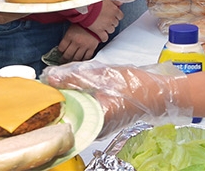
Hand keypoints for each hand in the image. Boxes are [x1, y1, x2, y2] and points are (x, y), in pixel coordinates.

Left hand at [42, 61, 191, 138]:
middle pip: (67, 114)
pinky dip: (81, 101)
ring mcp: (99, 128)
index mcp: (95, 119)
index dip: (51, 97)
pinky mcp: (102, 124)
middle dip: (59, 97)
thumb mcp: (104, 75)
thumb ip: (75, 77)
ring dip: (70, 98)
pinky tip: (82, 89)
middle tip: (53, 81)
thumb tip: (51, 78)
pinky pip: (85, 113)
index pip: (63, 112)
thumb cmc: (137, 86)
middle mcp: (95, 129)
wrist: (161, 95)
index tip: (43, 85)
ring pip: (75, 113)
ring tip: (67, 83)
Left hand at [58, 24, 101, 61]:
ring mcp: (84, 46)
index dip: (59, 51)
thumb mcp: (72, 27)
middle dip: (64, 59)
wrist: (96, 20)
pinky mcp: (92, 48)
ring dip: (73, 61)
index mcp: (69, 36)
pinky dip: (83, 60)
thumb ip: (68, 36)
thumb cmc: (83, 23)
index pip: (61, 48)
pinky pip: (87, 57)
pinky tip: (81, 60)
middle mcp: (76, 42)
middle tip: (63, 61)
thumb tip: (64, 45)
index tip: (60, 53)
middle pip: (67, 55)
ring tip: (71, 62)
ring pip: (77, 58)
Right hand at [84, 0, 123, 41]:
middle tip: (106, 20)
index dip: (116, 16)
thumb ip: (114, 1)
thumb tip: (120, 3)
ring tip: (102, 26)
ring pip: (111, 30)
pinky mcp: (99, 31)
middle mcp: (112, 18)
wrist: (85, 5)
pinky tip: (101, 36)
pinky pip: (104, 37)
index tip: (112, 15)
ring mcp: (106, 26)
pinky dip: (103, 37)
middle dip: (111, 22)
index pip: (120, 16)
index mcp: (114, 10)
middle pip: (115, 23)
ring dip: (107, 29)